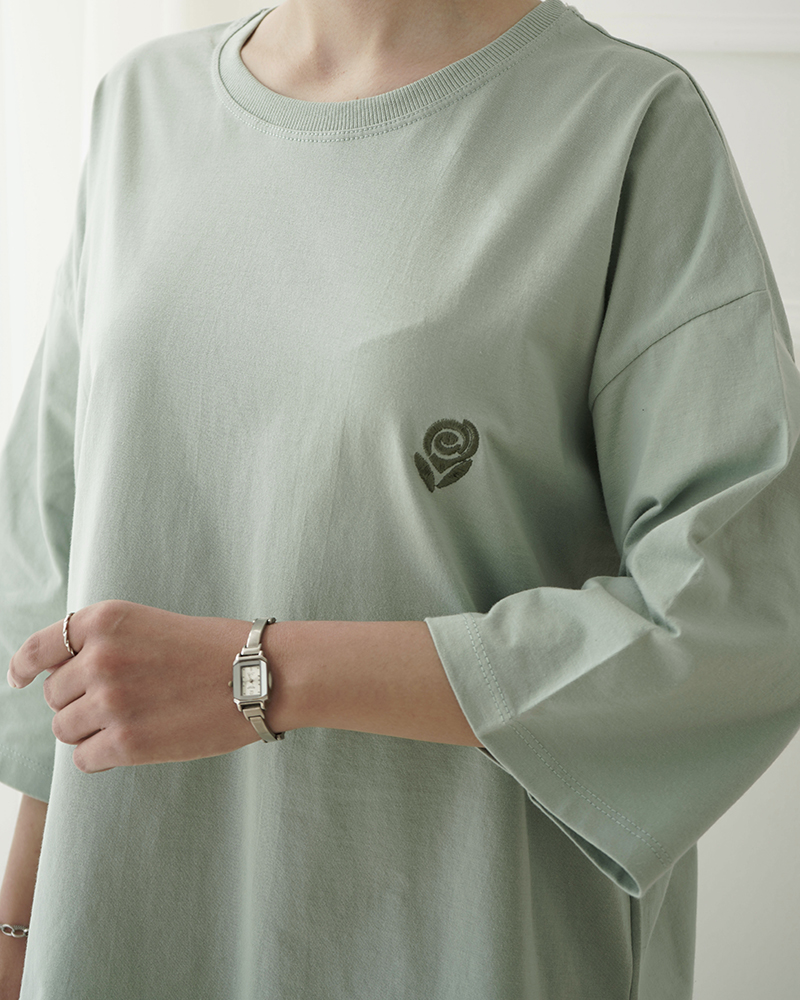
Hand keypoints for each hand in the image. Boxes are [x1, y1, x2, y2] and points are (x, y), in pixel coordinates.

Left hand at [7, 601, 263, 772]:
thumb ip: (103, 644)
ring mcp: (110, 701)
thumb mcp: (149, 624)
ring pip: (66, 729)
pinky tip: (134, 743)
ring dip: (90, 730)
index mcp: (105, 621)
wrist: (260, 674)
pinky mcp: (126, 742)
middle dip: (79, 701)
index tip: (19, 679)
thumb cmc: (214, 649)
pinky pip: (84, 758)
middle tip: (122, 702)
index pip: (38, 648)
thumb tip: (56, 678)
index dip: (23, 667)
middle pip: (54, 696)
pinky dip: (102, 755)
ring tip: (132, 722)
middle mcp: (99, 658)